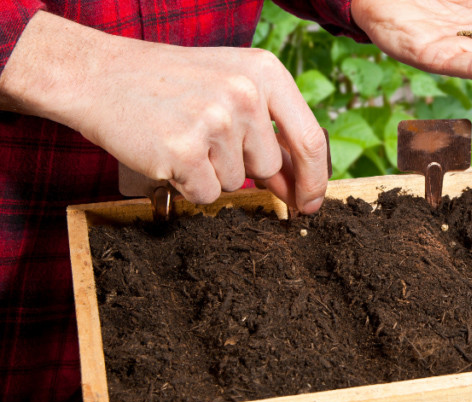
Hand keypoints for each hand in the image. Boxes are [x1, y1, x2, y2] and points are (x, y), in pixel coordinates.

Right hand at [0, 11, 327, 213]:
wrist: (99, 75)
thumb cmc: (171, 84)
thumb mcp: (231, 86)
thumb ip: (269, 131)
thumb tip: (300, 187)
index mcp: (266, 72)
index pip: (310, 139)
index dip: (315, 179)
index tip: (312, 202)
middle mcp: (246, 93)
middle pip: (268, 165)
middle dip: (243, 168)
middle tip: (205, 140)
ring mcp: (216, 122)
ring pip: (235, 182)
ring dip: (210, 172)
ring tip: (182, 136)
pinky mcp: (185, 150)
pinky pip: (205, 194)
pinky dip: (187, 184)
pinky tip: (168, 153)